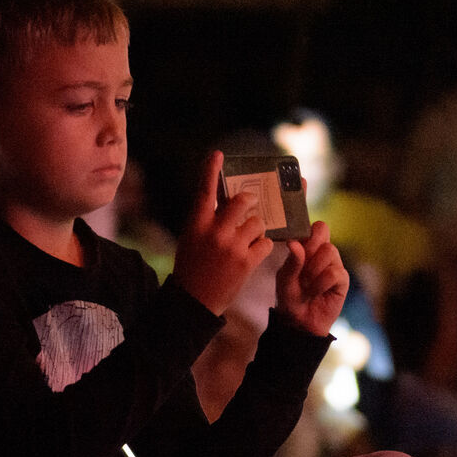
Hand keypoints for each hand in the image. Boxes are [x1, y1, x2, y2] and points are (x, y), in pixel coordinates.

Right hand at [171, 151, 277, 315]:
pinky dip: (262, 247)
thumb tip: (226, 201)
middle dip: (251, 201)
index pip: (204, 192)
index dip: (210, 171)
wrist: (194, 302)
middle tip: (252, 204)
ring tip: (249, 238)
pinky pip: (265, 243)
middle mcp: (214, 232)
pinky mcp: (246, 263)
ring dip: (257, 228)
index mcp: (196, 224)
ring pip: (258, 223)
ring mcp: (231, 247)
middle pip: (242, 202)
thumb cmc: (192, 267)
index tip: (217, 154)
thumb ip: (207, 220)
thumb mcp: (191, 239)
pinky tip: (253, 253)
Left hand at [273, 219, 348, 336]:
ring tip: (306, 285)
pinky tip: (315, 292)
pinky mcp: (342, 280)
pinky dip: (321, 283)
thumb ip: (292, 262)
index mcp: (307, 248)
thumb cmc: (290, 298)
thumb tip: (294, 243)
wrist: (299, 322)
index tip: (297, 245)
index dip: (307, 231)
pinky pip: (334, 273)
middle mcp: (322, 253)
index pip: (314, 227)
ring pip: (329, 251)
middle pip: (323, 230)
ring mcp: (334, 264)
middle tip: (301, 266)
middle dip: (310, 247)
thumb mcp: (284, 279)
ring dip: (313, 270)